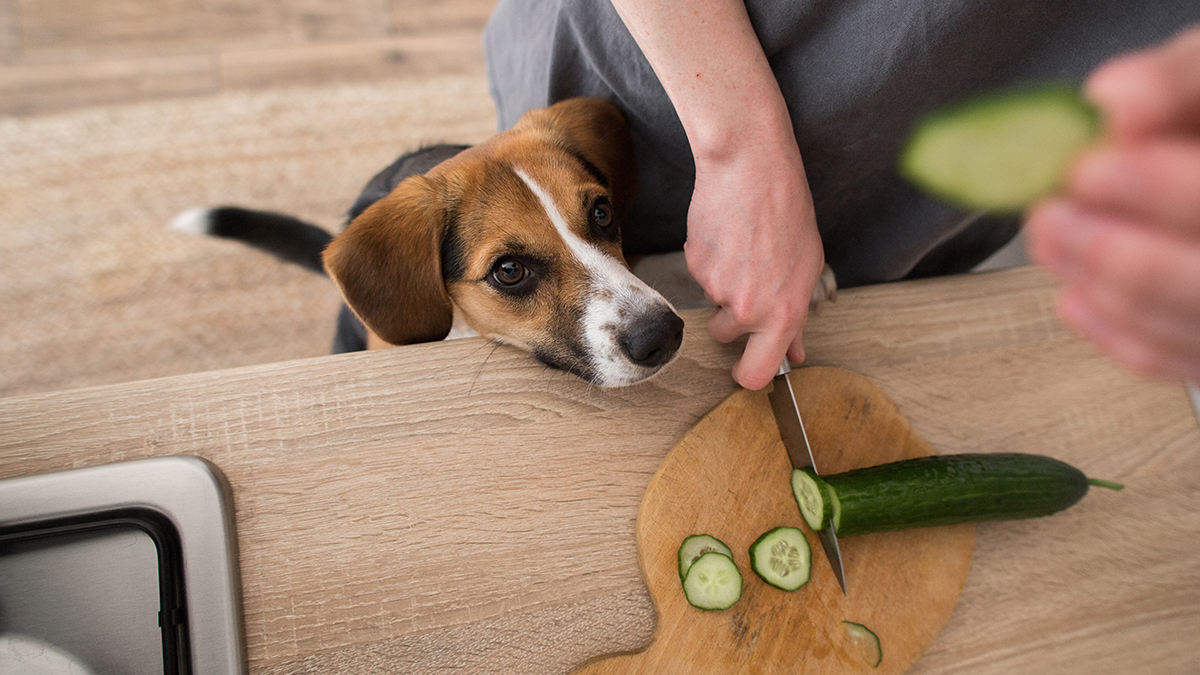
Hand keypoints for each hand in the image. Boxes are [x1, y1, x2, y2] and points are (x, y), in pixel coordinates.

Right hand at [686, 139, 825, 390]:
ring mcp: (716, 288)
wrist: (751, 169)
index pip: (756, 373)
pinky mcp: (693, 265)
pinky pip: (699, 273)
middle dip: (729, 320)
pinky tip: (727, 233)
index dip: (748, 375)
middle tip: (746, 282)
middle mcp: (747, 308)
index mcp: (783, 314)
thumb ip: (796, 318)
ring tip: (742, 247)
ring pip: (712, 300)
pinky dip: (710, 258)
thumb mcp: (806, 268)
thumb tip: (795, 352)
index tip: (745, 368)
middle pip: (724, 336)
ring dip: (722, 283)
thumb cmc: (788, 212)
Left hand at [1026, 25, 1199, 381]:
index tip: (1087, 168)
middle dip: (1116, 252)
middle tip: (1050, 214)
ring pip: (1184, 323)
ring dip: (1100, 285)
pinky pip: (1170, 358)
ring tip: (1048, 239)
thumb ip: (1173, 83)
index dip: (1159, 189)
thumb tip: (1114, 101)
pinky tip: (1073, 293)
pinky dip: (1112, 330)